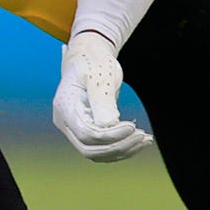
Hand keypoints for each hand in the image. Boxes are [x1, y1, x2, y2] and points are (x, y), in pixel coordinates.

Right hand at [53, 32, 152, 161]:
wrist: (90, 56)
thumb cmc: (94, 61)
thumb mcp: (100, 75)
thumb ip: (102, 100)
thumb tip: (108, 126)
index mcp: (65, 105)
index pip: (86, 133)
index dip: (110, 136)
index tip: (132, 127)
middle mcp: (65, 121)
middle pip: (89, 148)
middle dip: (118, 146)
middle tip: (142, 137)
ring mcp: (73, 128)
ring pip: (96, 153)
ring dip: (122, 150)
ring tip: (145, 139)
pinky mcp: (86, 131)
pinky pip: (101, 147)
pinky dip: (120, 147)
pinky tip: (138, 141)